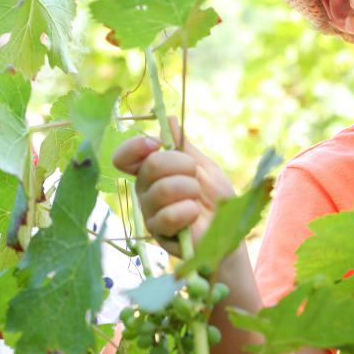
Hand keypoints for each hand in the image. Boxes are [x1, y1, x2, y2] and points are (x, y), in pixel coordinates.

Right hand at [112, 118, 234, 255]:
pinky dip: (187, 211)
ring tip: (198, 198)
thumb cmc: (216, 198)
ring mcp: (149, 212)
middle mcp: (144, 190)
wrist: (228, 230)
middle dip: (182, 165)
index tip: (155, 144)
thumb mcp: (204, 167)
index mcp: (151, 171)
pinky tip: (194, 214)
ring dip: (189, 189)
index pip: (125, 157)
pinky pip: (167, 215)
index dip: (134, 146)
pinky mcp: (158, 233)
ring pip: (161, 189)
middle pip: (151, 165)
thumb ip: (184, 147)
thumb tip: (169, 119)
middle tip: (195, 176)